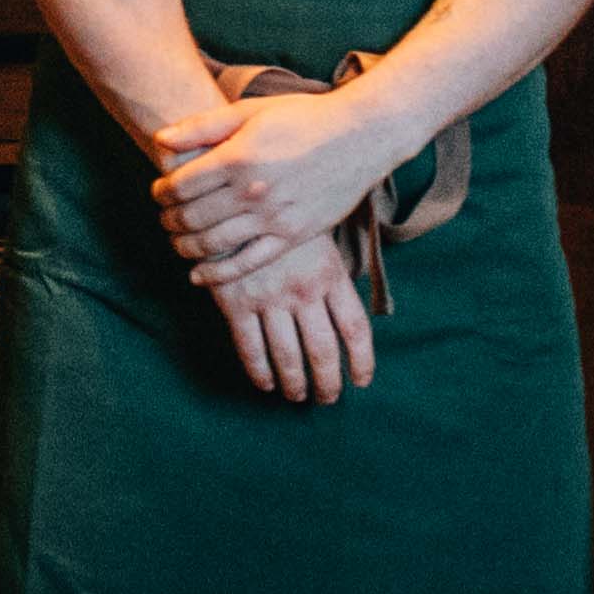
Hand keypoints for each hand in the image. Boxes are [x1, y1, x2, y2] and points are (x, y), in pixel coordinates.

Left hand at [151, 76, 397, 292]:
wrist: (359, 136)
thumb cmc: (302, 117)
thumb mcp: (249, 111)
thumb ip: (201, 126)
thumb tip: (160, 139)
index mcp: (237, 157)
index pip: (180, 185)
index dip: (161, 192)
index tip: (159, 193)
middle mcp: (252, 191)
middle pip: (191, 217)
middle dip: (169, 221)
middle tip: (164, 219)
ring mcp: (273, 218)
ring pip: (213, 244)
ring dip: (185, 247)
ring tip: (177, 242)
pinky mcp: (292, 236)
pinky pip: (246, 264)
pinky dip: (217, 274)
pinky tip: (198, 275)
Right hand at [200, 226, 381, 409]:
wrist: (232, 196)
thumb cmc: (281, 218)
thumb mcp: (318, 237)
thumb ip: (331, 277)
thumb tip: (346, 321)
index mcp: (329, 273)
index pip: (355, 329)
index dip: (361, 361)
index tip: (361, 380)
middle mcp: (302, 290)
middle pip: (323, 350)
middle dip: (328, 382)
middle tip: (328, 398)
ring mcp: (268, 297)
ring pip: (287, 356)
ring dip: (295, 383)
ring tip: (298, 396)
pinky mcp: (235, 301)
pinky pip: (250, 347)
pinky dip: (259, 372)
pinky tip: (265, 384)